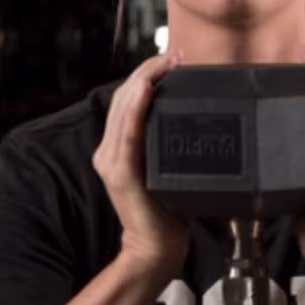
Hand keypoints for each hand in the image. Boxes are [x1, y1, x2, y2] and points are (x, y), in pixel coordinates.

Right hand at [93, 49, 190, 273]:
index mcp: (117, 149)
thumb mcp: (167, 172)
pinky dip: (137, 106)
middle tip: (175, 54)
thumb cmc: (167, 214)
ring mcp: (112, 161)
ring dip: (146, 79)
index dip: (146, 74)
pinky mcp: (121, 173)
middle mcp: (108, 151)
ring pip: (125, 107)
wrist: (156, 250)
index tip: (172, 59)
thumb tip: (197, 124)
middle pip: (125, 97)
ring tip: (167, 62)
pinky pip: (128, 132)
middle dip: (149, 70)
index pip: (128, 101)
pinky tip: (148, 88)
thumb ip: (171, 148)